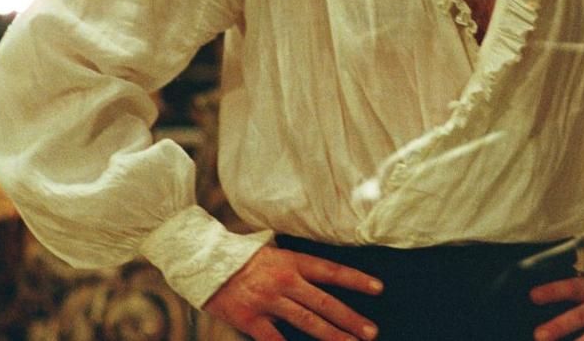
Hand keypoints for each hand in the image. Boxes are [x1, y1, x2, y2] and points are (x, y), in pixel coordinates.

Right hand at [203, 245, 382, 340]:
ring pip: (307, 322)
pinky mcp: (250, 319)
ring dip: (332, 336)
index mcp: (292, 261)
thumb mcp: (274, 252)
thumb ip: (296, 267)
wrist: (205, 260)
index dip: (356, 280)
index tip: (378, 288)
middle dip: (350, 318)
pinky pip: (274, 340)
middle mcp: (284, 281)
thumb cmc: (242, 257)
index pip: (331, 271)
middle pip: (324, 302)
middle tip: (372, 331)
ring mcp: (268, 301)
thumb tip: (319, 281)